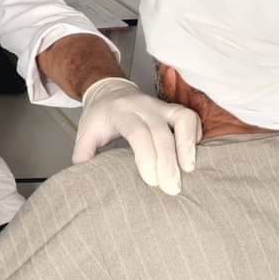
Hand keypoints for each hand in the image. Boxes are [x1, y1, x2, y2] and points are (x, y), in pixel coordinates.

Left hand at [73, 78, 201, 195]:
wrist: (109, 90)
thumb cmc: (99, 116)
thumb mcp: (85, 133)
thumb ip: (84, 154)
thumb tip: (86, 178)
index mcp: (120, 112)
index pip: (137, 133)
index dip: (147, 157)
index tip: (152, 181)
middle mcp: (143, 106)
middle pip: (161, 132)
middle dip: (168, 162)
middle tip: (172, 188)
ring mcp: (160, 106)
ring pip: (182, 118)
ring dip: (188, 145)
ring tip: (188, 170)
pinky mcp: (173, 108)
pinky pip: (190, 118)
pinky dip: (194, 136)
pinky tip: (191, 156)